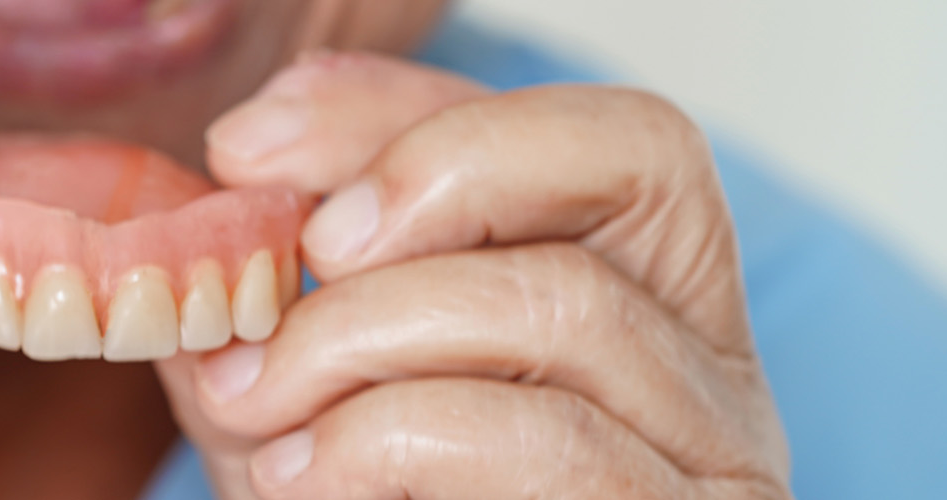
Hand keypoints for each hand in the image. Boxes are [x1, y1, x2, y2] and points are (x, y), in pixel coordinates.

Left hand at [157, 52, 790, 498]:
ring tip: (260, 407)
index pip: (588, 130)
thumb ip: (288, 295)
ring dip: (365, 338)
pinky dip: (392, 441)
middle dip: (409, 195)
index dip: (412, 113)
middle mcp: (705, 370)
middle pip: (619, 170)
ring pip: (570, 306)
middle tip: (275, 280)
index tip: (249, 153)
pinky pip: (553, 447)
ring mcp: (708, 465)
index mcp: (634, 300)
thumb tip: (238, 182)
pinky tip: (307, 480)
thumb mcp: (317, 396)